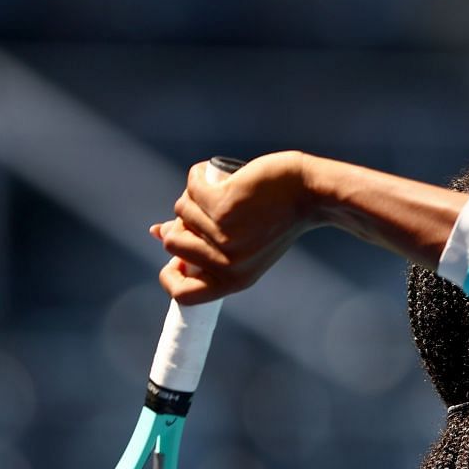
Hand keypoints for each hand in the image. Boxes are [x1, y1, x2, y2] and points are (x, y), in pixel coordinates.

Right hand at [151, 151, 321, 302]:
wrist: (311, 194)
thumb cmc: (278, 217)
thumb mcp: (243, 241)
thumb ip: (204, 243)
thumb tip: (157, 232)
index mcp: (234, 281)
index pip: (183, 296)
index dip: (170, 276)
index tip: (176, 257)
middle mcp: (229, 264)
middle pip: (173, 243)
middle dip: (181, 222)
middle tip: (206, 209)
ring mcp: (226, 236)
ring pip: (181, 211)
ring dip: (193, 195)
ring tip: (220, 190)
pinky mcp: (224, 206)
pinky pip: (191, 189)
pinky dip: (197, 176)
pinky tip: (210, 173)